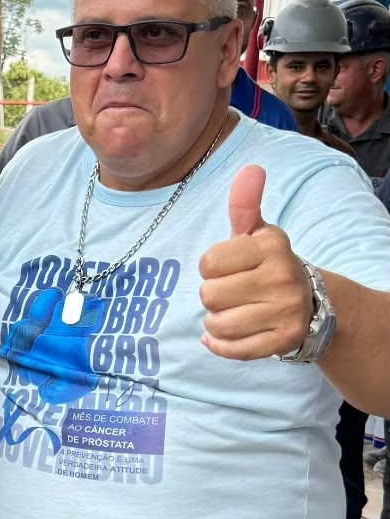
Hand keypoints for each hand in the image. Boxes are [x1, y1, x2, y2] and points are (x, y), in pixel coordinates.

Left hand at [199, 166, 313, 360]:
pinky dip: (220, 345)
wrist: (309, 301)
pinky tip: (226, 334)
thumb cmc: (266, 264)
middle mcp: (282, 277)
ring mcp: (286, 310)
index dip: (210, 268)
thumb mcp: (256, 233)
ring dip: (216, 322)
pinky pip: (232, 349)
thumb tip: (250, 169)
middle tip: (233, 292)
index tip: (228, 267)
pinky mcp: (284, 340)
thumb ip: (244, 204)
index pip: (208, 262)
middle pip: (209, 295)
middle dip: (212, 296)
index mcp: (271, 246)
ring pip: (218, 325)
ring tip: (234, 312)